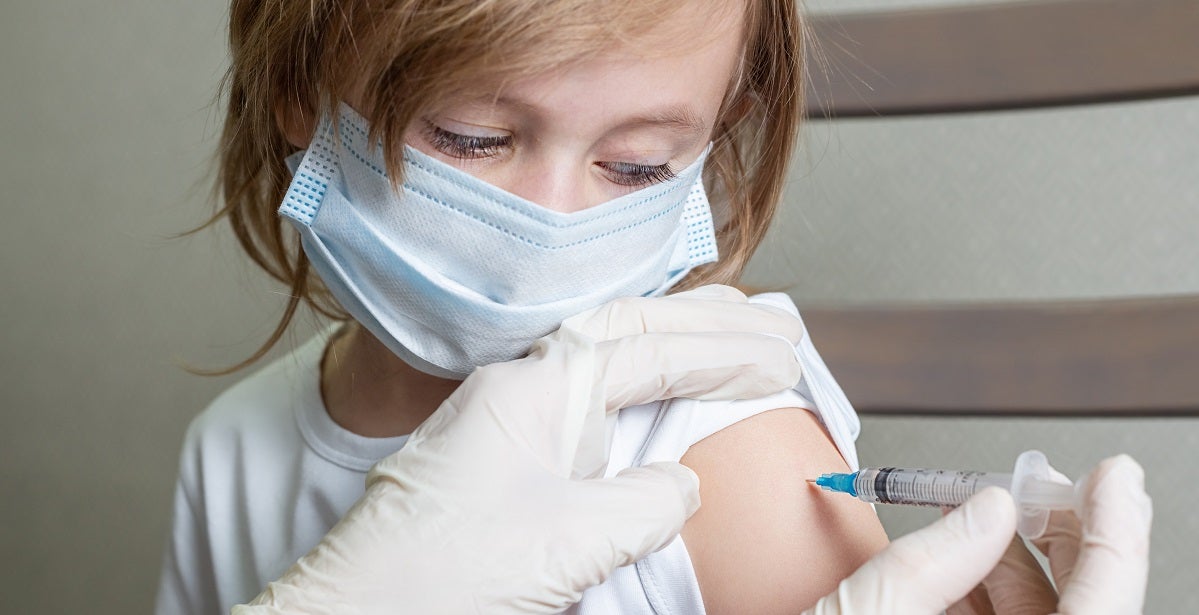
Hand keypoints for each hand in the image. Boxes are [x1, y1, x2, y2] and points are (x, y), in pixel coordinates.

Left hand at [235, 285, 805, 613]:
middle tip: (774, 321)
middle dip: (705, 322)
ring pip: (605, 362)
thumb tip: (680, 484)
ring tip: (731, 336)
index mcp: (531, 390)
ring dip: (672, 348)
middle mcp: (518, 390)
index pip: (647, 349)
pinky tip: (659, 404)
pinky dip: (638, 397)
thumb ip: (644, 503)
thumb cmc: (437, 576)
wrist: (355, 612)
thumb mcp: (568, 542)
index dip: (722, 350)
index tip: (781, 353)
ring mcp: (507, 422)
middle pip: (627, 331)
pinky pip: (587, 407)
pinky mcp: (503, 461)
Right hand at [803, 455, 1151, 614]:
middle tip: (1044, 484)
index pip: (1102, 610)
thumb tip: (986, 509)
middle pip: (1079, 611)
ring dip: (1014, 558)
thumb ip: (931, 560)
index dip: (1113, 535)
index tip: (1110, 480)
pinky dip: (983, 590)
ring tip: (982, 508)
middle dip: (1062, 537)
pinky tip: (962, 551)